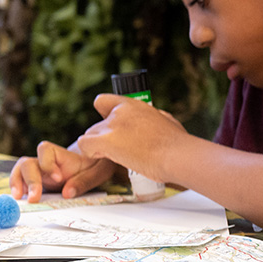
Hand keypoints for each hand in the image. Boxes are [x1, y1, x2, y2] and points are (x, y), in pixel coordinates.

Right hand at [9, 141, 117, 201]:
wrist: (93, 166)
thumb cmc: (95, 165)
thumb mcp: (98, 171)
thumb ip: (84, 180)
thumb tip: (66, 193)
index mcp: (61, 154)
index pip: (45, 150)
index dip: (47, 163)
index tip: (58, 178)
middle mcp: (45, 161)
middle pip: (27, 163)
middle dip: (30, 180)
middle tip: (35, 197)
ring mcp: (39, 172)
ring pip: (19, 171)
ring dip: (16, 184)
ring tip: (19, 198)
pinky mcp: (36, 183)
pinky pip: (20, 183)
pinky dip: (18, 191)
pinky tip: (21, 199)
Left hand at [74, 94, 188, 182]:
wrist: (177, 154)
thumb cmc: (178, 143)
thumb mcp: (167, 121)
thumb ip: (154, 118)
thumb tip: (155, 118)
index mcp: (134, 106)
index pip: (103, 102)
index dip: (104, 116)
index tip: (113, 129)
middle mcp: (119, 112)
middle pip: (96, 126)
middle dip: (104, 139)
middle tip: (120, 152)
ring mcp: (111, 126)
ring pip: (89, 136)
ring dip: (99, 148)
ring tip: (118, 158)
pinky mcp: (105, 141)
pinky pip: (84, 146)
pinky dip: (91, 154)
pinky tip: (107, 160)